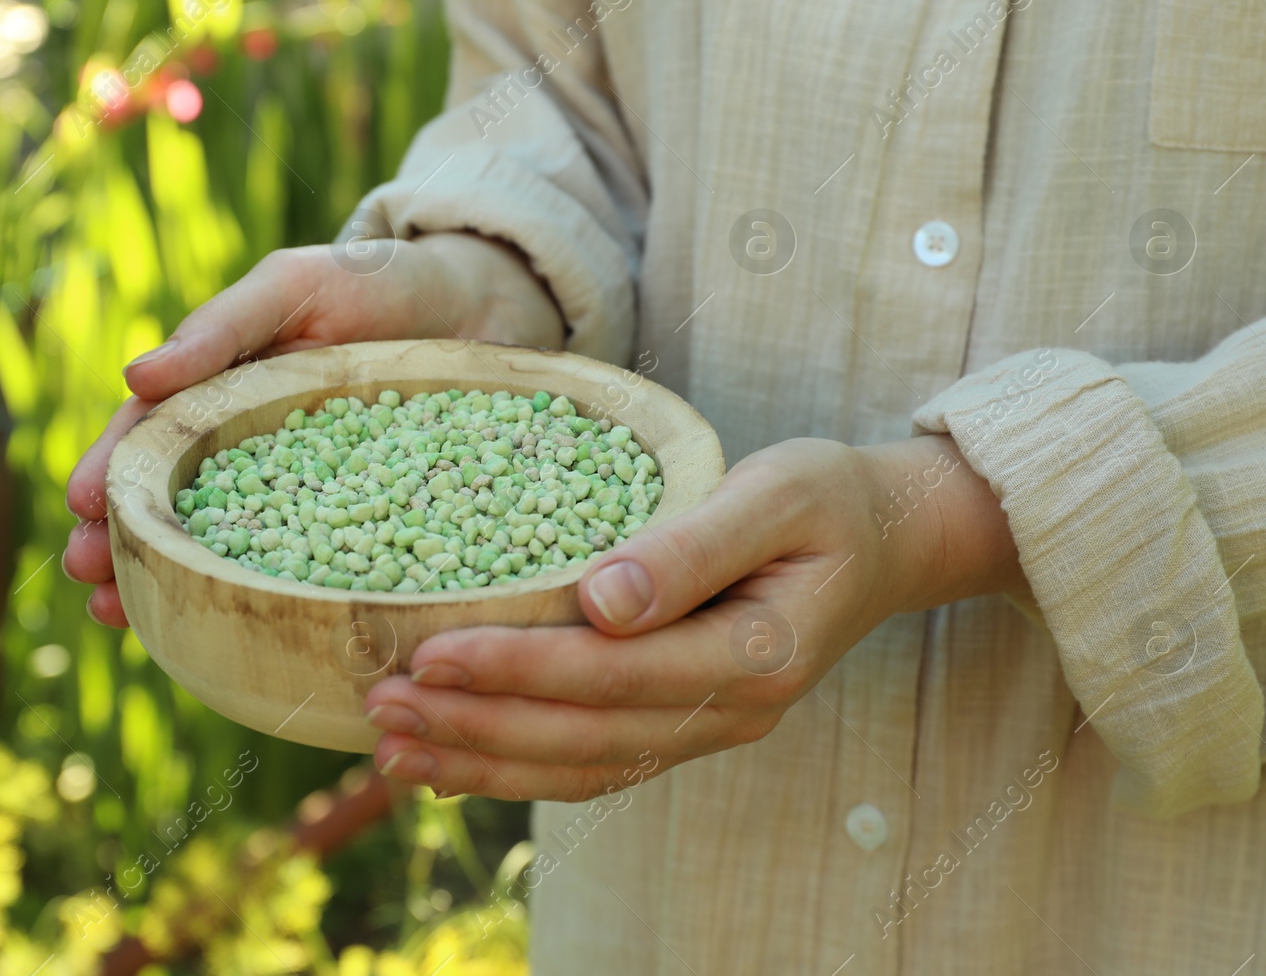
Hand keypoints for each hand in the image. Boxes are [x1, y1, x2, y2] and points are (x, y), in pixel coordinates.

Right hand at [63, 233, 563, 626]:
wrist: (479, 303)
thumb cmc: (374, 281)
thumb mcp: (293, 286)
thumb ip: (223, 329)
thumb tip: (136, 378)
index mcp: (221, 397)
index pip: (150, 441)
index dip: (112, 473)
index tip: (81, 507)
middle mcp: (252, 455)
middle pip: (175, 506)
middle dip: (124, 544)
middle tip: (90, 579)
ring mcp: (306, 496)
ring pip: (230, 547)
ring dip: (173, 582)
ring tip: (127, 616)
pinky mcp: (365, 523)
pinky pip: (313, 567)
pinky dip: (273, 600)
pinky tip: (246, 634)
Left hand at [362, 435, 1026, 800]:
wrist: (886, 541)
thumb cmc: (829, 501)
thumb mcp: (777, 495)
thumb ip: (693, 548)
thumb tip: (601, 600)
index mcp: (754, 657)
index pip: (612, 676)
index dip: (516, 670)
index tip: (429, 652)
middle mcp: (731, 713)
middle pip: (582, 738)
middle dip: (475, 725)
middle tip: (380, 706)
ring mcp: (708, 727)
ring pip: (580, 767)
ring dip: (482, 761)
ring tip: (391, 747)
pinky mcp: (686, 721)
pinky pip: (596, 764)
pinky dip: (519, 770)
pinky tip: (452, 765)